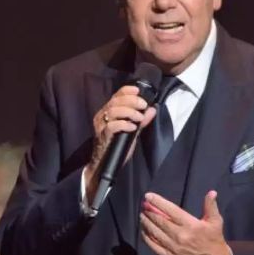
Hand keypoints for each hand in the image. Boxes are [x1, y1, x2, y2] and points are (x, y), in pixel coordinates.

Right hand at [84, 85, 156, 203]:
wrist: (105, 163)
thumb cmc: (117, 145)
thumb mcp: (132, 130)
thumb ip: (141, 120)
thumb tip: (152, 109)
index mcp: (108, 111)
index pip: (116, 95)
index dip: (127, 91)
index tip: (138, 90)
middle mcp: (102, 116)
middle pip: (116, 101)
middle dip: (132, 101)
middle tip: (143, 105)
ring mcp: (101, 125)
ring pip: (113, 111)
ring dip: (129, 112)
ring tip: (139, 118)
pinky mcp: (103, 136)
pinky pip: (112, 126)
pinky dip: (124, 124)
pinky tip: (132, 127)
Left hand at [140, 191, 231, 254]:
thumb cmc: (215, 241)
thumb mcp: (216, 222)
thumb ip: (211, 206)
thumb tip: (211, 192)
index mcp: (191, 225)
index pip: (170, 210)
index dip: (158, 202)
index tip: (148, 196)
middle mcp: (180, 235)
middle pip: (160, 221)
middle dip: (149, 211)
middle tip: (143, 205)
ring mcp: (174, 248)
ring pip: (155, 233)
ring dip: (146, 223)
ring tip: (142, 216)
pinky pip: (154, 246)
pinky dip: (147, 238)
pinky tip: (144, 231)